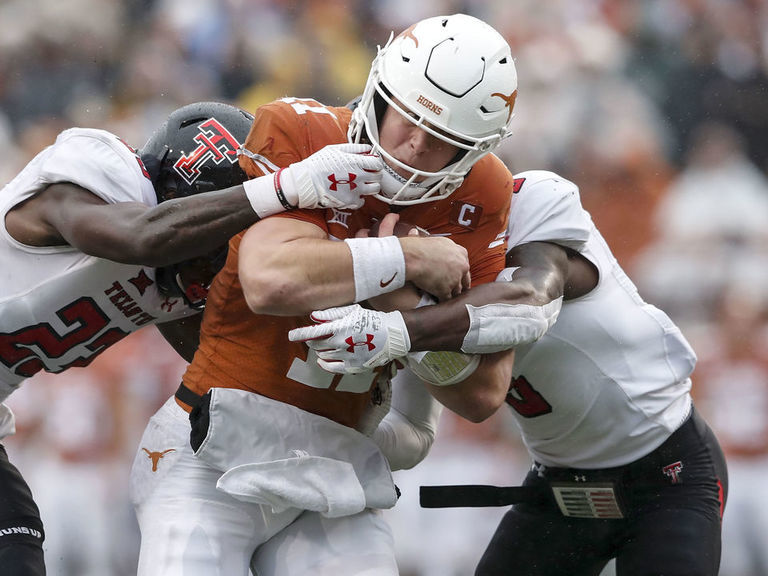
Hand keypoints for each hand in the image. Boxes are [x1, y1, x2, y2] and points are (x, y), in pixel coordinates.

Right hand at [281, 143, 382, 209]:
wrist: (306, 182)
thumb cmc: (318, 164)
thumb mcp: (335, 150)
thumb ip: (354, 148)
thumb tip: (367, 148)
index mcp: (356, 162)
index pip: (378, 163)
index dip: (375, 163)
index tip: (371, 164)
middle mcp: (359, 177)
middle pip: (378, 177)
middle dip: (374, 174)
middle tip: (367, 174)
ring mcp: (355, 190)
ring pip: (374, 190)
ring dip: (370, 187)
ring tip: (361, 184)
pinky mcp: (350, 201)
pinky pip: (362, 201)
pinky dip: (359, 198)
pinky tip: (352, 193)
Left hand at [288, 304, 410, 373]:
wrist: (392, 335)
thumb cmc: (372, 320)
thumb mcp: (352, 312)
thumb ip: (331, 314)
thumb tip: (313, 316)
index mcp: (340, 328)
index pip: (313, 333)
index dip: (300, 334)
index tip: (291, 335)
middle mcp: (341, 344)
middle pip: (316, 345)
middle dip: (312, 341)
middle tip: (313, 338)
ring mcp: (347, 357)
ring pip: (323, 356)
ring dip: (319, 351)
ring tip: (324, 345)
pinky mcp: (353, 367)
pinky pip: (332, 368)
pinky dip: (324, 364)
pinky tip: (322, 360)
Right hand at [401, 236, 470, 300]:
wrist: (412, 257)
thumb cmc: (417, 247)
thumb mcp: (429, 239)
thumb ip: (430, 242)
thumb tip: (414, 233)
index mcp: (460, 252)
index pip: (465, 265)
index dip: (460, 272)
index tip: (458, 276)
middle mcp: (461, 265)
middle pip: (465, 279)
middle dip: (460, 285)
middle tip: (456, 290)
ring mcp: (455, 279)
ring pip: (457, 291)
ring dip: (451, 294)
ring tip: (447, 298)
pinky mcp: (446, 290)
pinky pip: (446, 299)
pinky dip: (442, 301)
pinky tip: (438, 301)